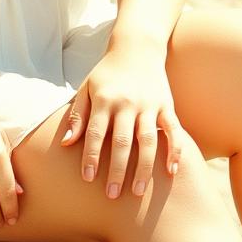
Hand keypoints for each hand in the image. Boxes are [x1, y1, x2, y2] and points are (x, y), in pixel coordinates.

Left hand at [60, 43, 185, 197]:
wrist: (137, 46)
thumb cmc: (107, 72)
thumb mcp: (87, 87)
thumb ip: (78, 114)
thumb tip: (66, 143)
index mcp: (105, 98)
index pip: (96, 132)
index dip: (91, 156)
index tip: (88, 179)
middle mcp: (127, 102)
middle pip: (122, 141)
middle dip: (116, 170)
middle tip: (111, 195)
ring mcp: (149, 104)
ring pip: (148, 141)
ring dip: (143, 168)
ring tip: (138, 193)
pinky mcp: (167, 105)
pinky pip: (173, 131)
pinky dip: (175, 151)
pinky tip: (171, 172)